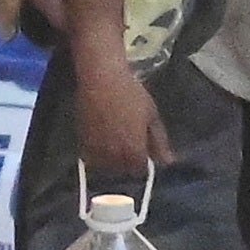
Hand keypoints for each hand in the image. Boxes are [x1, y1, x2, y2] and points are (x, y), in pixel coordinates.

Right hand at [73, 59, 173, 182]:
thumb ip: (159, 141)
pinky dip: (96, 154)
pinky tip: (102, 141)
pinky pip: (90, 157)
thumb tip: (168, 162)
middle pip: (122, 171)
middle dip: (128, 164)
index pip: (139, 170)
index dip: (143, 164)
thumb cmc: (131, 93)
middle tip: (130, 147)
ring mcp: (96, 149)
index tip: (144, 153)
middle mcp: (114, 155)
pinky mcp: (82, 141)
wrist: (101, 78)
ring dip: (111, 161)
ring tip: (116, 146)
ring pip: (105, 166)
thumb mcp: (152, 115)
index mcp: (134, 150)